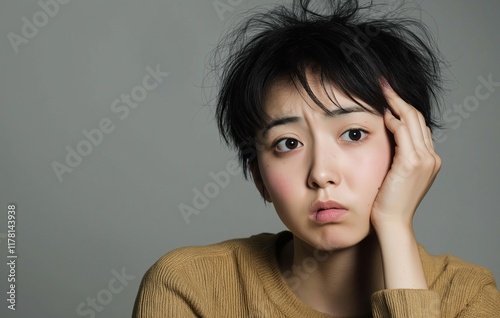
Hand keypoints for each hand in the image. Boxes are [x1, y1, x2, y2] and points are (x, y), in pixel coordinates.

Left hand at [370, 82, 440, 231]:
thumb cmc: (388, 201)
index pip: (418, 125)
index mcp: (429, 159)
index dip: (403, 108)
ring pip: (412, 121)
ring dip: (395, 103)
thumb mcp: (395, 175)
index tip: (388, 95)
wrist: (392, 222)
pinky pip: (403, 132)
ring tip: (381, 91)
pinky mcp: (411, 163)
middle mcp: (431, 157)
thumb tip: (385, 137)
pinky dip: (393, 120)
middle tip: (383, 84)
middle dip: (399, 99)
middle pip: (417, 118)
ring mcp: (424, 159)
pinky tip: (382, 113)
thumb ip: (396, 156)